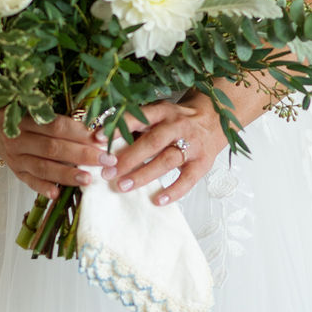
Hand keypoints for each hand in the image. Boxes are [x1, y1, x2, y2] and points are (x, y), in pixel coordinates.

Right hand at [0, 101, 115, 196]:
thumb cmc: (21, 113)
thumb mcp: (35, 109)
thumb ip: (61, 119)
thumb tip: (96, 128)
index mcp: (26, 118)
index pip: (56, 126)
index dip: (80, 133)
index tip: (103, 139)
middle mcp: (18, 138)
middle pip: (53, 148)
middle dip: (82, 155)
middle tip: (105, 161)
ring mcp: (15, 157)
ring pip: (42, 167)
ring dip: (66, 174)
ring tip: (88, 180)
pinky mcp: (14, 171)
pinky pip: (29, 181)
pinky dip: (43, 188)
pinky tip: (57, 194)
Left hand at [107, 93, 222, 208]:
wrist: (214, 119)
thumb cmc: (177, 120)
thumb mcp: (158, 113)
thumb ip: (137, 124)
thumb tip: (103, 139)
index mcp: (164, 111)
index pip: (139, 117)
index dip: (119, 128)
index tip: (97, 139)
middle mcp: (179, 126)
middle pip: (152, 142)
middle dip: (128, 158)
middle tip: (108, 172)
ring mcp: (193, 145)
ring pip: (167, 161)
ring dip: (144, 175)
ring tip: (123, 186)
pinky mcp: (203, 163)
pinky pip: (188, 180)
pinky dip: (173, 191)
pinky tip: (158, 200)